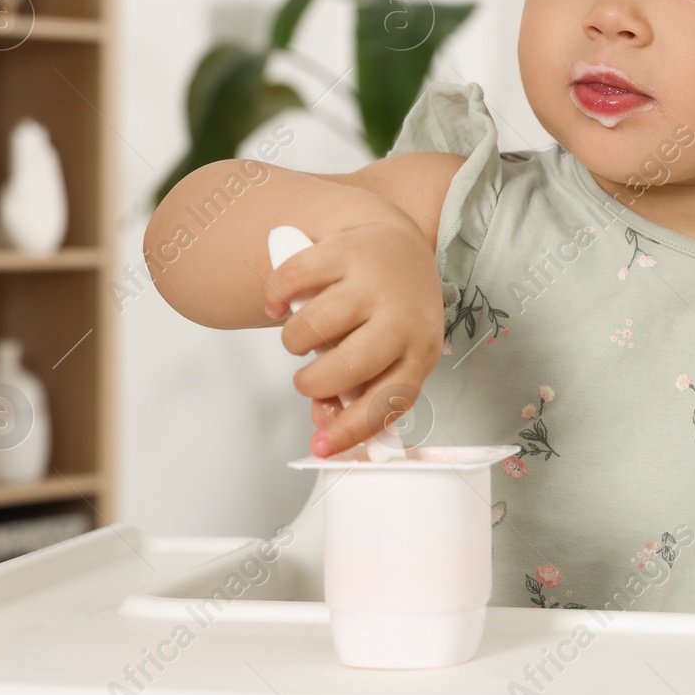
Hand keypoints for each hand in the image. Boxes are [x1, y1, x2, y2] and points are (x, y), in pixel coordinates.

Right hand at [263, 219, 442, 456]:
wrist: (400, 247)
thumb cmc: (390, 313)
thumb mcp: (387, 355)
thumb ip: (355, 391)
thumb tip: (324, 423)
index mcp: (419, 351)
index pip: (387, 401)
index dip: (350, 430)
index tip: (319, 448)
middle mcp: (402, 316)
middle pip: (346, 367)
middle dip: (314, 383)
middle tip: (308, 380)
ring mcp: (375, 280)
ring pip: (313, 327)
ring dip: (294, 341)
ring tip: (302, 337)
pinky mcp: (346, 250)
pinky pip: (292, 281)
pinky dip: (275, 297)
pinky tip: (279, 305)